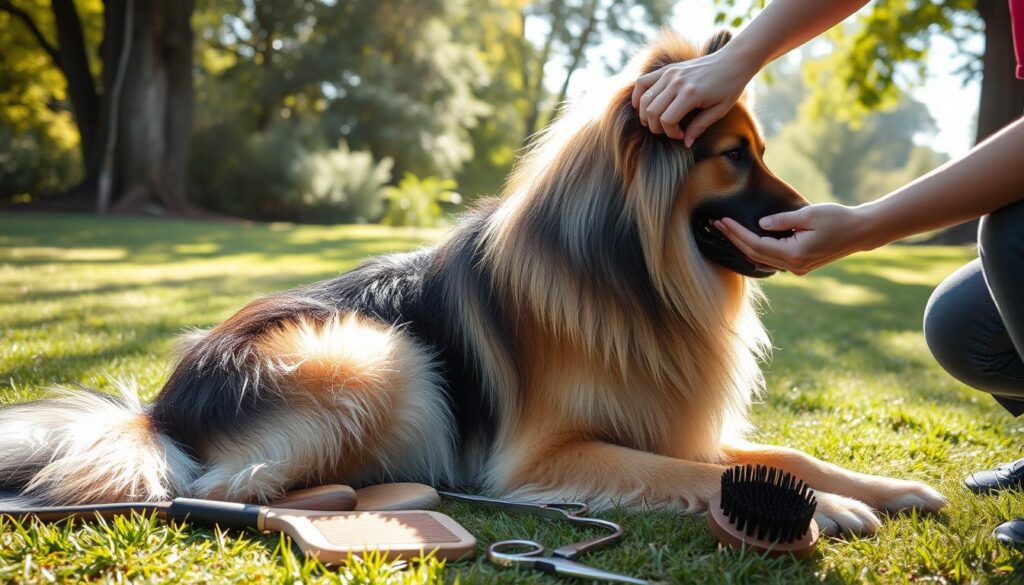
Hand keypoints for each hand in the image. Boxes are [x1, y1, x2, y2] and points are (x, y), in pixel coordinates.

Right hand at [631, 45, 756, 145]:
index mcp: (691, 94)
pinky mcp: (667, 69)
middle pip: (652, 111)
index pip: (667, 120)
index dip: (670, 133)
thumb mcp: (719, 110)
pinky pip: (643, 82)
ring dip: (646, 115)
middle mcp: (677, 82)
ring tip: (656, 122)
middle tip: (667, 131)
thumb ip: (699, 126)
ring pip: (645, 99)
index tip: (681, 135)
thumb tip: (685, 143)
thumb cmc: (730, 87)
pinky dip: (638, 95)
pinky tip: (640, 106)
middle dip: (656, 127)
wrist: (733, 60)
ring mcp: (670, 73)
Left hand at [712, 203, 877, 274]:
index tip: (722, 221)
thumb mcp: (809, 215)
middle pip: (754, 254)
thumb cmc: (838, 219)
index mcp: (794, 255)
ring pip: (762, 259)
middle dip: (734, 239)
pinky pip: (772, 259)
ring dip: (743, 245)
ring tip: (726, 231)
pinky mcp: (800, 265)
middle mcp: (792, 266)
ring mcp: (796, 268)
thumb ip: (783, 220)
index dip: (737, 234)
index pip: (756, 245)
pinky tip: (745, 242)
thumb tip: (761, 224)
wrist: (860, 231)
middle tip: (716, 225)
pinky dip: (757, 251)